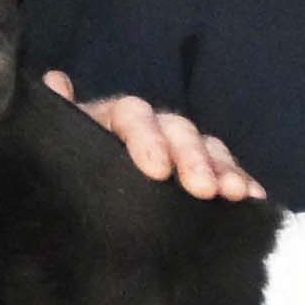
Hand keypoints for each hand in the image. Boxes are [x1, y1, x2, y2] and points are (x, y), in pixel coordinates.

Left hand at [42, 72, 261, 201]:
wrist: (65, 224)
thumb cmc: (57, 185)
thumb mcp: (51, 155)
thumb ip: (58, 122)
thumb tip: (55, 80)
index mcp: (107, 122)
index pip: (131, 114)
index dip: (147, 138)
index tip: (157, 171)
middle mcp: (145, 130)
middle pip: (175, 129)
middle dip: (193, 157)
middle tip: (206, 190)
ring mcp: (172, 152)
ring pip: (203, 147)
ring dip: (222, 167)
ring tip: (235, 193)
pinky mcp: (192, 177)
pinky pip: (220, 170)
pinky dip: (238, 179)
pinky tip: (252, 196)